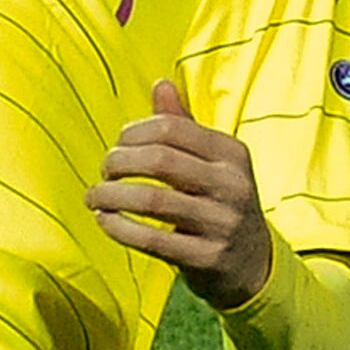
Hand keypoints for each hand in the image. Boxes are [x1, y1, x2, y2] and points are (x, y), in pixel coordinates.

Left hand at [86, 77, 271, 308]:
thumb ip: (184, 125)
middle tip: (104, 171)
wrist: (255, 266)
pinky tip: (105, 221)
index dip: (133, 133)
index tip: (117, 145)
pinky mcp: (207, 259)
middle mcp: (231, 185)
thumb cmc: (220, 203)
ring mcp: (222, 224)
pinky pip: (152, 240)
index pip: (170, 128)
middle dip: (119, 162)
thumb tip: (161, 84)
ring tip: (94, 197)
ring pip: (152, 200)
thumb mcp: (213, 162)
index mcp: (231, 153)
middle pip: (159, 160)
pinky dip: (119, 228)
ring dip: (111, 196)